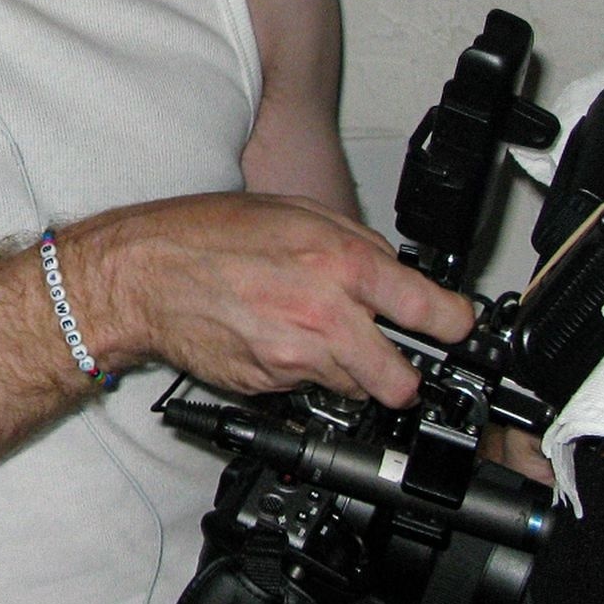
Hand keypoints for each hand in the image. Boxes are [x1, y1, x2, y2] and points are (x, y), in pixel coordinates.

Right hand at [95, 191, 475, 406]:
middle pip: (400, 378)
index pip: (429, 309)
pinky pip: (306, 390)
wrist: (144, 275)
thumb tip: (393, 273)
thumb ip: (353, 242)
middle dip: (403, 377)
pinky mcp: (269, 385)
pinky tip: (277, 343)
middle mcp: (326, 314)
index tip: (459, 331)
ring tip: (318, 341)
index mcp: (341, 262)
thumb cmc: (208, 234)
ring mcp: (296, 358)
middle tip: (396, 365)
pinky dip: (301, 374)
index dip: (453, 326)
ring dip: (349, 374)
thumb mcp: (295, 213)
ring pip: (355, 390)